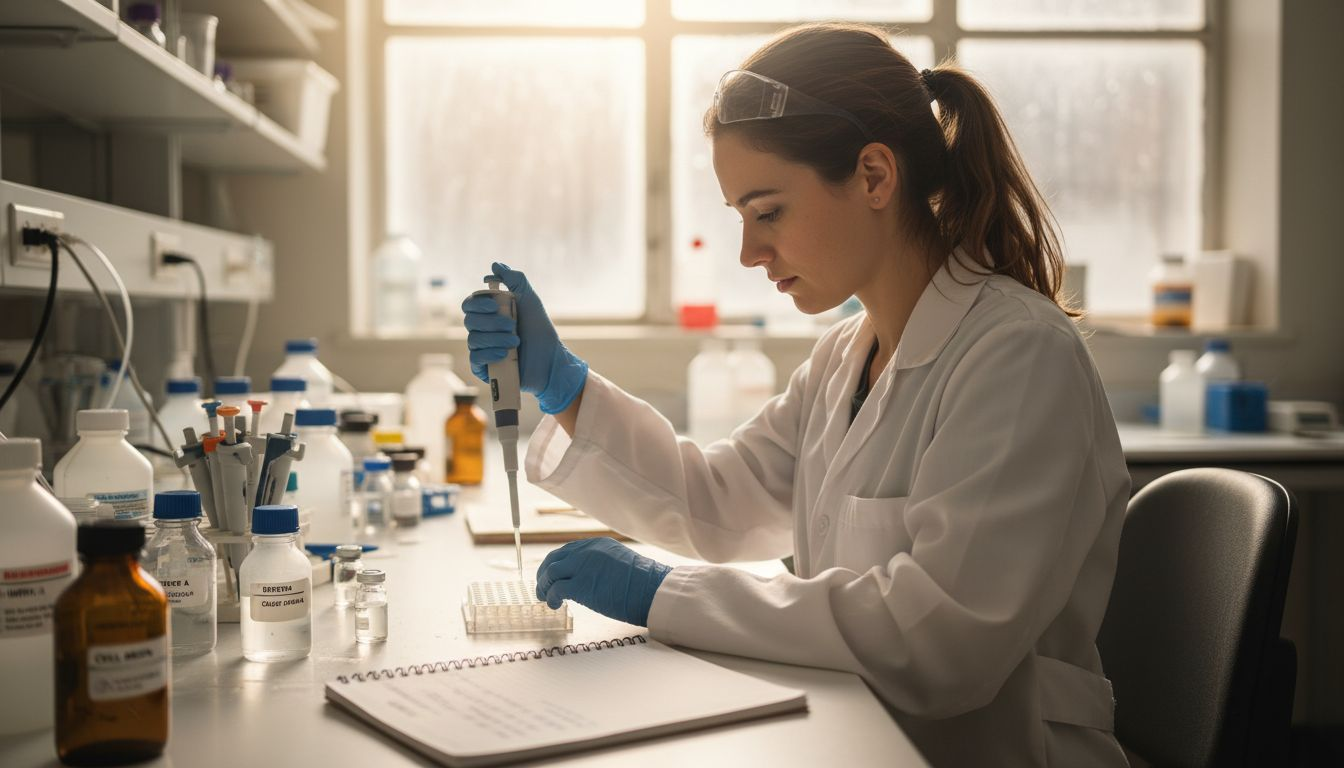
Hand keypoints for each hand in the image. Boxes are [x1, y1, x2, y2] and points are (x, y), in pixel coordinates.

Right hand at [461, 263, 588, 414]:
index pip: (469, 305)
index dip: (477, 304)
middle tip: (512, 325)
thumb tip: (495, 265)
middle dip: (491, 322)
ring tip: (516, 342)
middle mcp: (483, 331)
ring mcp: (483, 350)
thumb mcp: (530, 299)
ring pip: (473, 340)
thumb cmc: (540, 329)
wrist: (551, 359)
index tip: (494, 305)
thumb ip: (515, 279)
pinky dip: (489, 354)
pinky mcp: (484, 368)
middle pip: (469, 321)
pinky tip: (504, 354)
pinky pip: (475, 359)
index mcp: (489, 314)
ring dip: (495, 339)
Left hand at [535, 538, 672, 626]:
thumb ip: (601, 565)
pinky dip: (551, 597)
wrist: (652, 590)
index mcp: (597, 544)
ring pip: (550, 572)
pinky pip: (555, 590)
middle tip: (542, 587)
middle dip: (544, 573)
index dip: (556, 564)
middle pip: (554, 558)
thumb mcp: (620, 563)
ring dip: (544, 586)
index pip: (568, 550)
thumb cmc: (643, 582)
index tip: (553, 575)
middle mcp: (587, 551)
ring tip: (546, 599)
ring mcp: (582, 567)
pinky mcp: (581, 585)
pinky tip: (555, 605)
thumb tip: (589, 579)